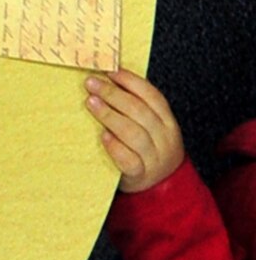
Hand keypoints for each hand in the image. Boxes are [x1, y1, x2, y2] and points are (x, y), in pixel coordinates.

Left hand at [86, 70, 185, 192]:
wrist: (160, 189)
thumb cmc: (148, 151)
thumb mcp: (150, 128)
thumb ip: (136, 109)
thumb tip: (108, 80)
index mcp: (168, 122)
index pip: (152, 96)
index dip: (131, 81)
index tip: (109, 70)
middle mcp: (165, 138)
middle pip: (140, 111)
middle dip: (114, 94)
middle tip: (91, 83)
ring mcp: (154, 158)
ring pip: (134, 133)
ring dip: (110, 115)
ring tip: (91, 103)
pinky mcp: (140, 176)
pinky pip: (129, 160)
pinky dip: (115, 147)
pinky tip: (103, 136)